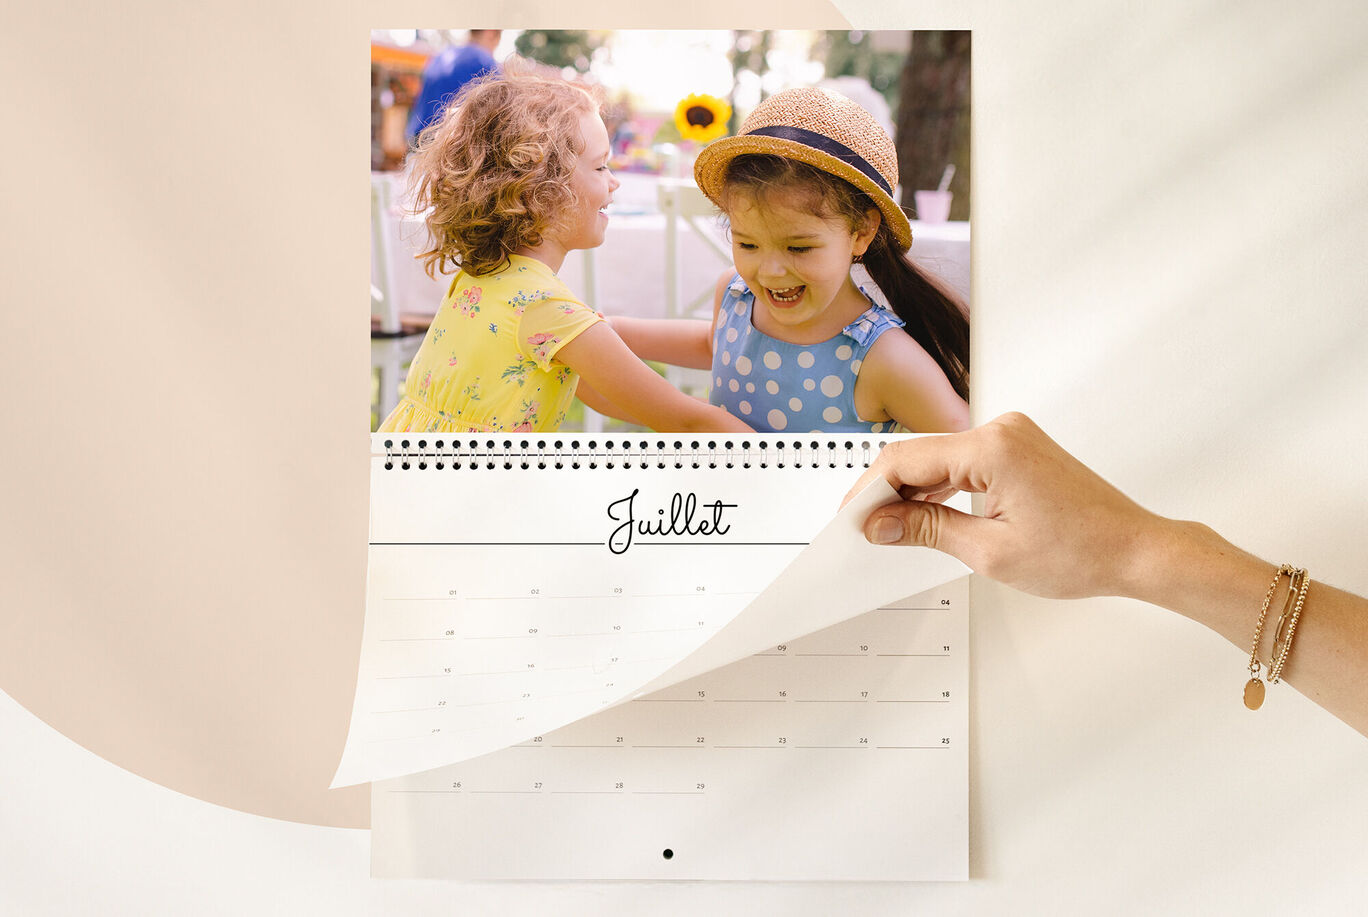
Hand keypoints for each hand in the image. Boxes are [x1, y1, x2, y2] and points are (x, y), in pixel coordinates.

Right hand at [843, 412, 1162, 599]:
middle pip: (919, 453)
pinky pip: (963, 461)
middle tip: (864, 529)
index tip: (851, 519)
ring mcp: (1012, 436)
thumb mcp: (989, 552)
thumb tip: (881, 524)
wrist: (1135, 549)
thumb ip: (926, 530)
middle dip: (886, 491)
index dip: (870, 491)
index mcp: (993, 447)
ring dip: (912, 490)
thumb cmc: (1082, 551)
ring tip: (890, 528)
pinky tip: (924, 513)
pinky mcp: (1019, 448)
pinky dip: (940, 486)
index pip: (906, 460)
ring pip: (939, 457)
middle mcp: (1002, 430)